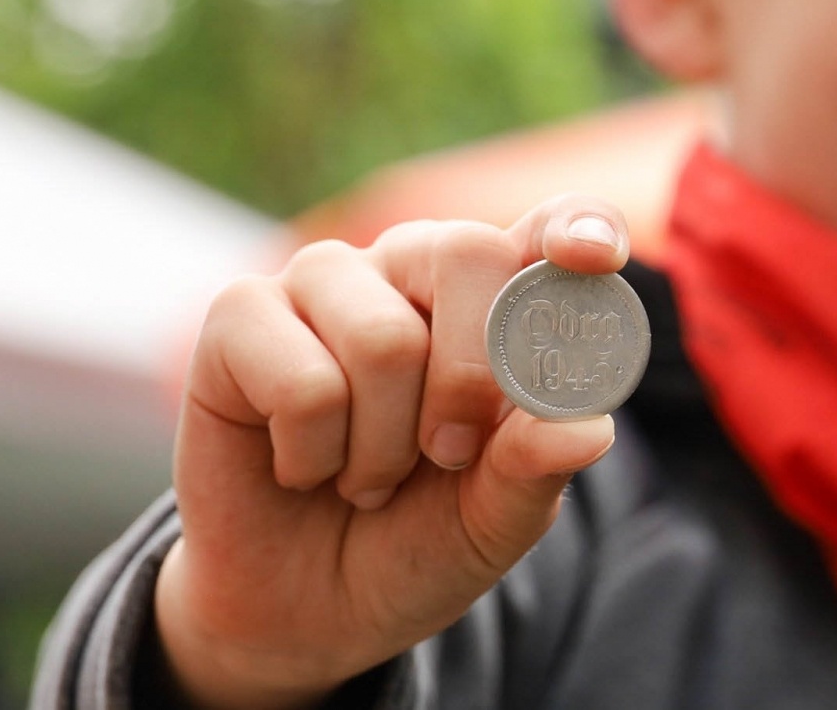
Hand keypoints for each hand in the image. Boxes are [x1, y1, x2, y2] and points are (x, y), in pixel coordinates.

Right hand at [152, 197, 628, 708]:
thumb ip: (537, 469)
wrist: (307, 611)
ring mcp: (326, 280)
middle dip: (469, 382)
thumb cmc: (416, 540)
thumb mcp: (494, 522)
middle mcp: (415, 265)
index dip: (577, 228)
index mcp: (498, 296)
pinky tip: (302, 465)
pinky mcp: (241, 315)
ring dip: (382, 446)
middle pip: (468, 253)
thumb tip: (587, 428)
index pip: (553, 225)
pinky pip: (302, 380)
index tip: (595, 257)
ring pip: (384, 337)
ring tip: (366, 475)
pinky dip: (313, 455)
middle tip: (446, 455)